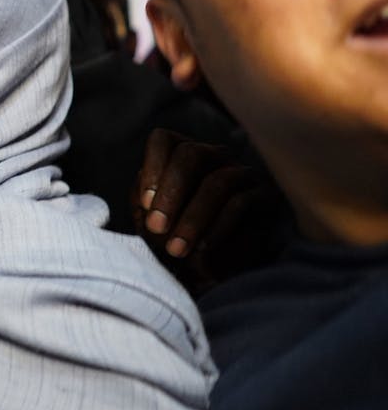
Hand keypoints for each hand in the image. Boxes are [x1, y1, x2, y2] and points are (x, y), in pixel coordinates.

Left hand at [134, 128, 287, 293]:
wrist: (207, 269)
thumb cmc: (173, 236)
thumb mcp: (150, 218)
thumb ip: (145, 202)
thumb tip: (151, 199)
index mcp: (180, 154)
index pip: (163, 139)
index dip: (152, 166)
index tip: (144, 204)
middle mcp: (213, 156)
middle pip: (191, 153)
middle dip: (171, 192)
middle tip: (156, 227)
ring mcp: (241, 173)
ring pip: (217, 181)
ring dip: (192, 218)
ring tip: (176, 248)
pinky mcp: (265, 196)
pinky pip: (240, 204)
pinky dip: (216, 227)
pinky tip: (202, 248)